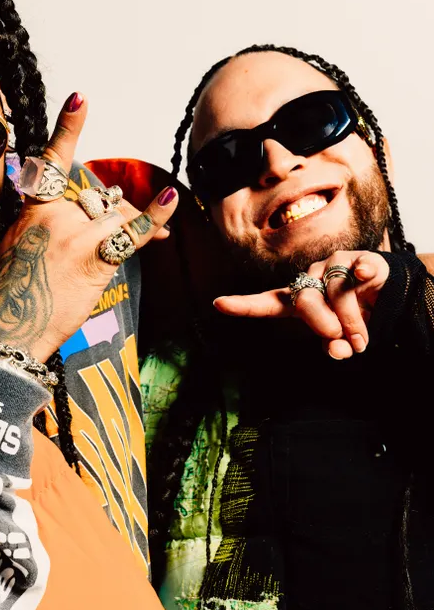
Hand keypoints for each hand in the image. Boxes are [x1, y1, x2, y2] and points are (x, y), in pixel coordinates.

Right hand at [0, 93, 177, 361]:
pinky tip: (171, 198)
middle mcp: (52, 215)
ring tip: (156, 234)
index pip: (51, 161)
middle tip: (127, 231)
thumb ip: (45, 226)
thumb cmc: (12, 296)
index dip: (68, 128)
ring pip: (117, 215)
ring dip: (135, 226)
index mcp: (31, 210)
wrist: (7, 332)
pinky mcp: (94, 257)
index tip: (82, 98)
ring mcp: (74, 235)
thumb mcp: (18, 248)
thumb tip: (81, 219)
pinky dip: (154, 216)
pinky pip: (131, 233)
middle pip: (98, 198)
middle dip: (117, 212)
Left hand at [214, 251, 389, 359]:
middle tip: (340, 341)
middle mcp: (312, 278)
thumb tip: (338, 350)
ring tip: (361, 339)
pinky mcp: (361, 259)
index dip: (244, 305)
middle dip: (322, 324)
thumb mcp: (341, 337)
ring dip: (351, 321)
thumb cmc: (355, 317)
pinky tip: (364, 275)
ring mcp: (335, 266)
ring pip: (335, 291)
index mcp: (300, 299)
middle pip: (304, 300)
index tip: (219, 304)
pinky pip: (358, 267)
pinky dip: (362, 273)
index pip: (269, 302)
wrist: (390, 296)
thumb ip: (334, 345)